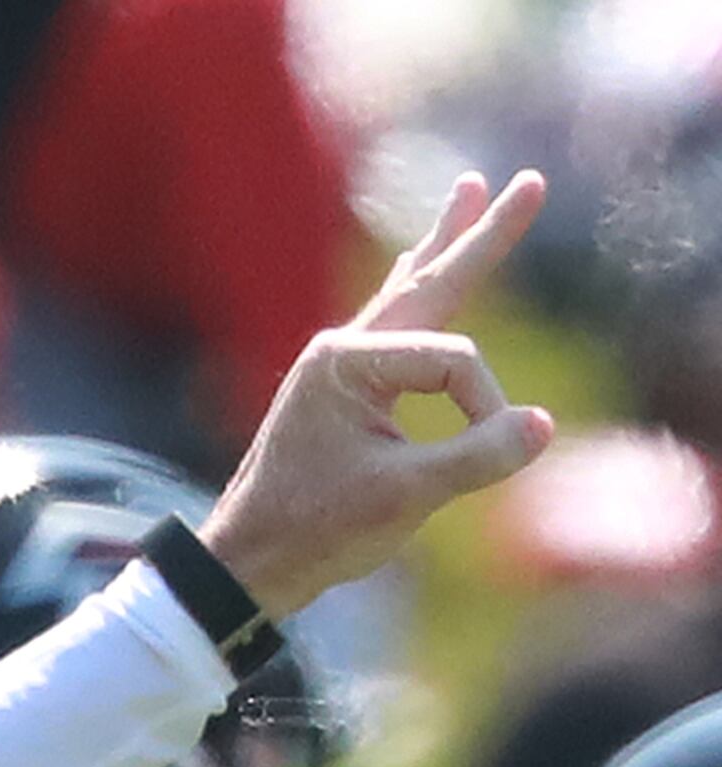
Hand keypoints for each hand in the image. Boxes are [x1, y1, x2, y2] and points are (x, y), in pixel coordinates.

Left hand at [197, 173, 553, 622]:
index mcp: (346, 361)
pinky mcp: (337, 393)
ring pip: (407, 294)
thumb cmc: (313, 531)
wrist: (247, 565)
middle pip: (430, 281)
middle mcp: (338, 349)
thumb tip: (540, 425)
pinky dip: (414, 293)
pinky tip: (415, 269)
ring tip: (466, 192)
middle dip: (481, 234)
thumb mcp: (404, 497)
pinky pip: (391, 327)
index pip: (454, 363)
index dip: (485, 408)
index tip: (489, 450)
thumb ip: (475, 458)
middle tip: (528, 181)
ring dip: (442, 246)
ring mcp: (335, 368)